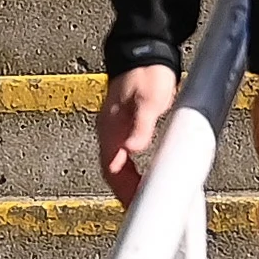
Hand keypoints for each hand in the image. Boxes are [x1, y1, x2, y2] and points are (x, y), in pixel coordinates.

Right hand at [96, 65, 181, 204]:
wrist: (145, 47)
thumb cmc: (147, 71)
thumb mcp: (150, 98)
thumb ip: (141, 124)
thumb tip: (132, 148)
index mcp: (110, 128)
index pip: (112, 170)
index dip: (123, 192)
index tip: (134, 209)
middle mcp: (109, 131)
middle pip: (113, 172)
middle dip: (125, 193)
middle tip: (140, 210)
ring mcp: (116, 127)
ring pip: (119, 164)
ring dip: (129, 183)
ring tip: (143, 199)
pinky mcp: (126, 123)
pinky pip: (125, 155)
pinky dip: (134, 170)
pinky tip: (146, 174)